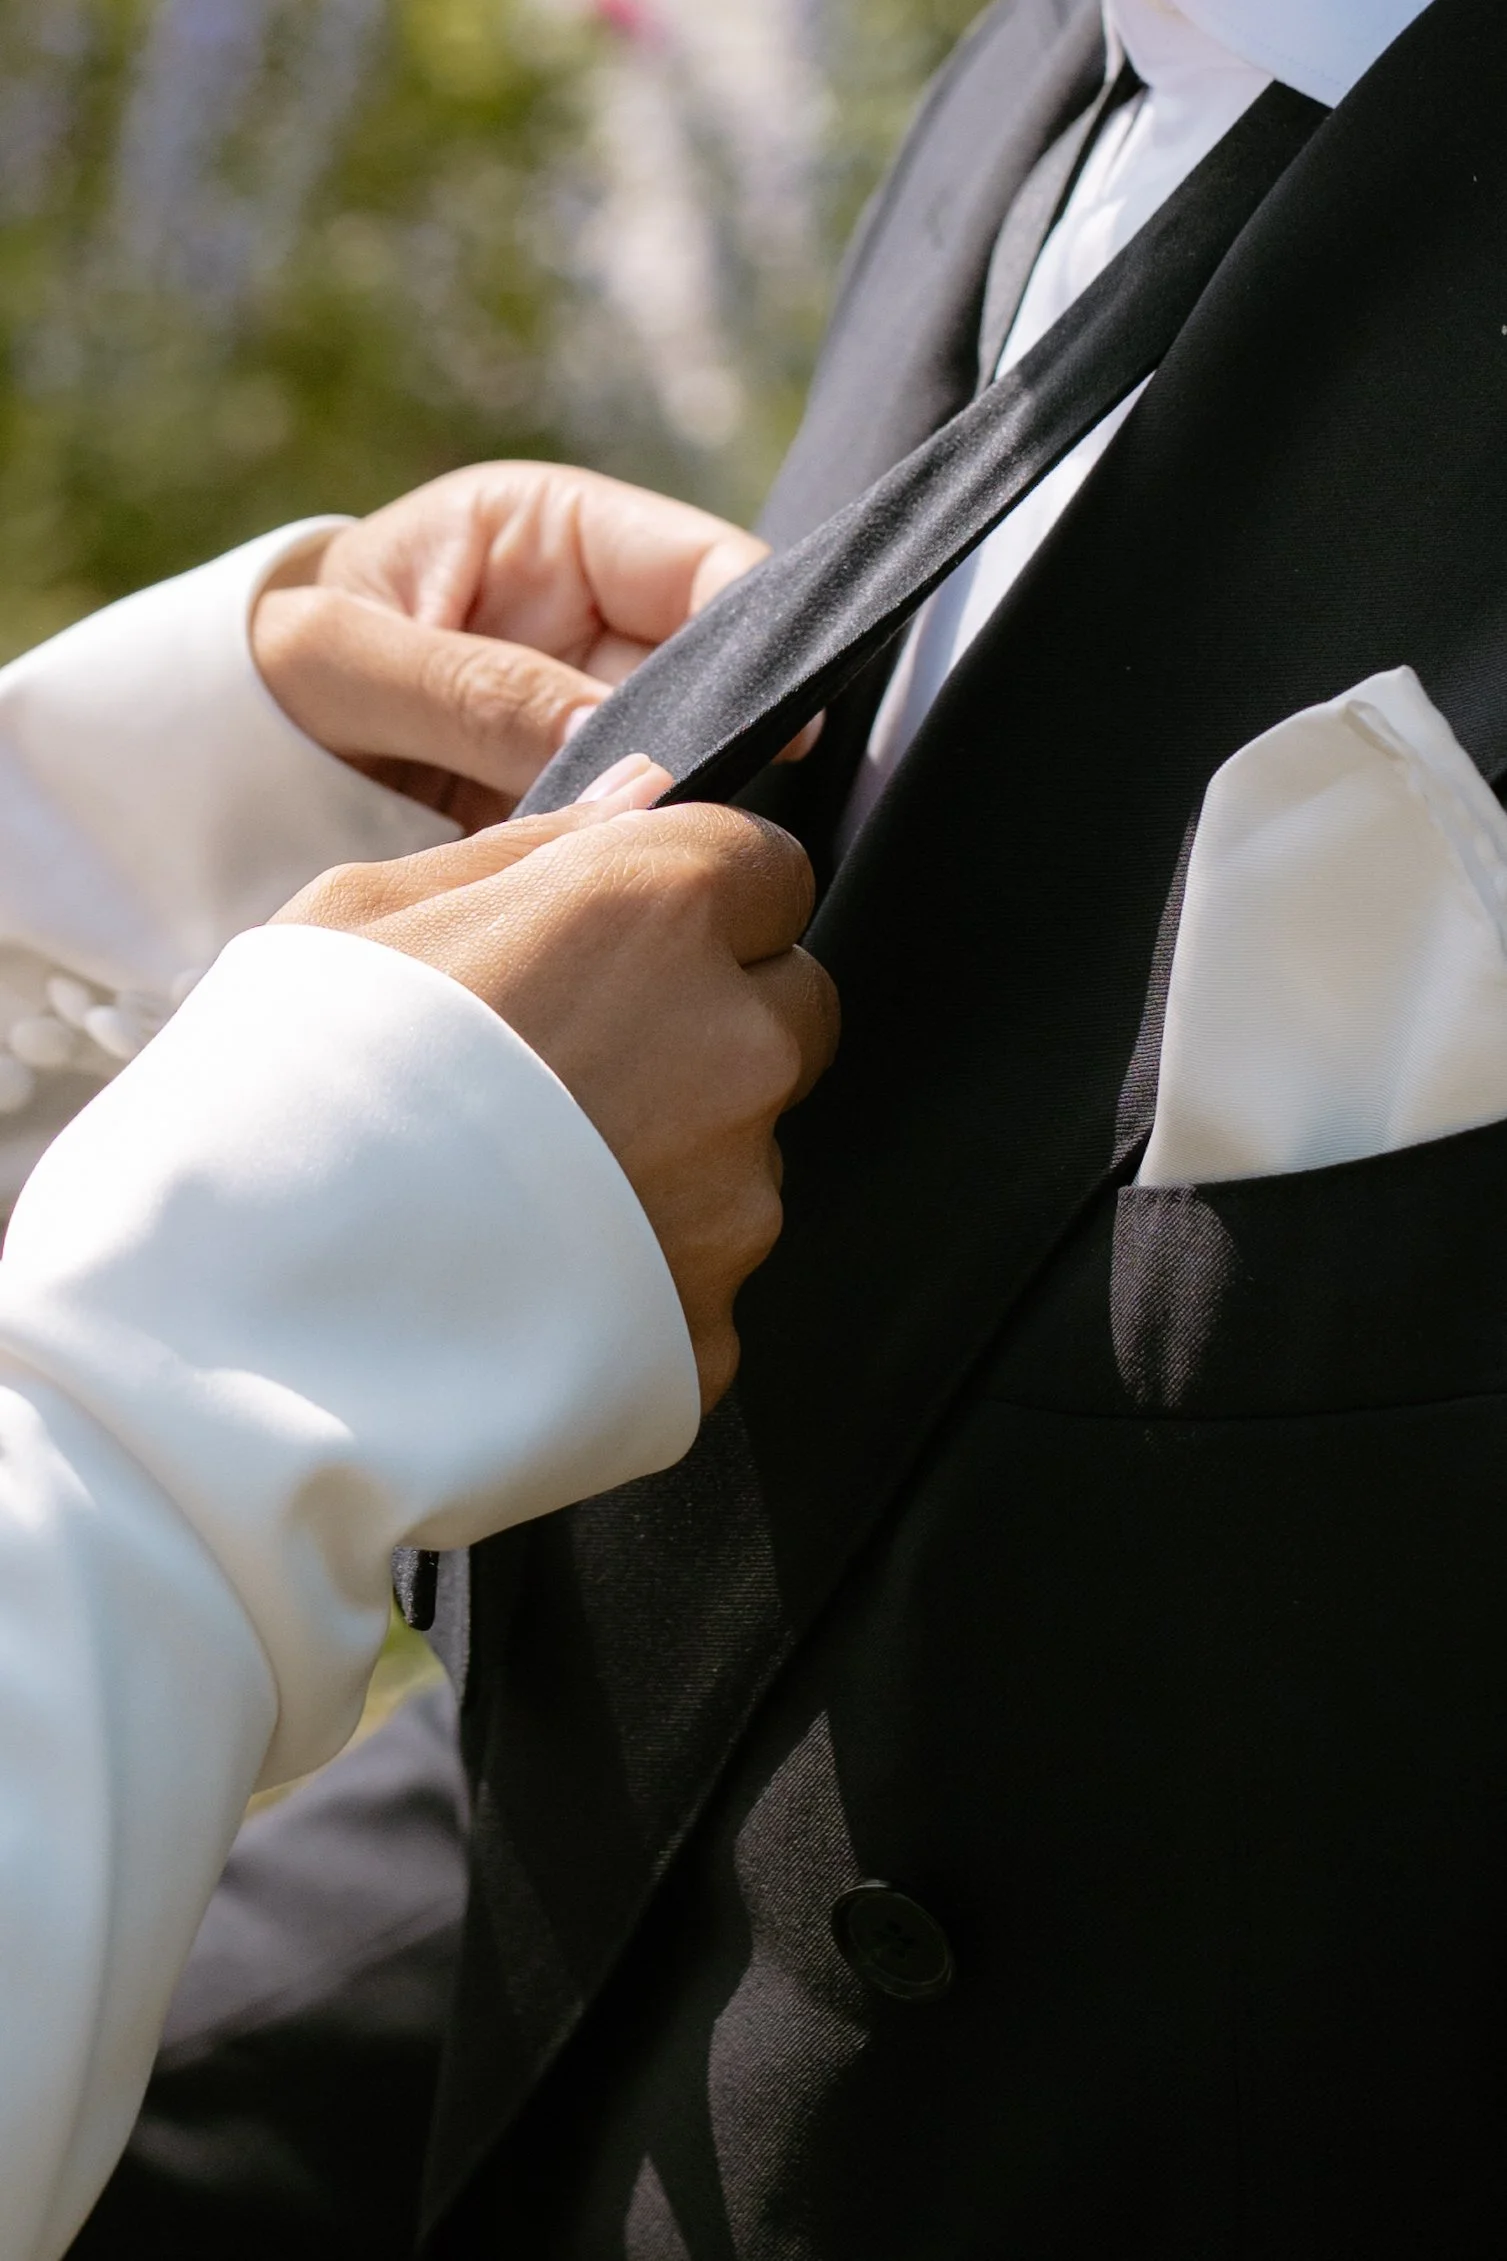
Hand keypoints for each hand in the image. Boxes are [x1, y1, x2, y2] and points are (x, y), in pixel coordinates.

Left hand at [251, 462, 767, 830]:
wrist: (212, 741)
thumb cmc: (264, 659)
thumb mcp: (345, 658)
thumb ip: (475, 691)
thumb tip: (611, 747)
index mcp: (554, 532)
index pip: (706, 567)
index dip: (763, 636)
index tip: (785, 719)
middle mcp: (590, 620)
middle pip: (713, 676)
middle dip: (722, 739)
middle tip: (709, 808)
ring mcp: (582, 711)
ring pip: (679, 761)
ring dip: (670, 809)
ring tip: (642, 856)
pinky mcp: (563, 796)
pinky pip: (622, 826)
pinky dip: (620, 859)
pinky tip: (607, 890)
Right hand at [273, 776, 839, 1407]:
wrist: (239, 1325)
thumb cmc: (281, 1092)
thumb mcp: (365, 912)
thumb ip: (537, 847)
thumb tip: (644, 796)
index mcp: (655, 915)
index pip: (773, 869)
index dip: (704, 901)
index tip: (638, 939)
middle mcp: (731, 1052)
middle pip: (790, 1013)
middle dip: (713, 1025)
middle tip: (578, 1068)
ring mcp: (735, 1204)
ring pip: (747, 1153)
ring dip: (676, 1157)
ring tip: (526, 1188)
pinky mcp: (713, 1327)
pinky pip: (703, 1278)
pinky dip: (643, 1274)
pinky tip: (534, 1274)